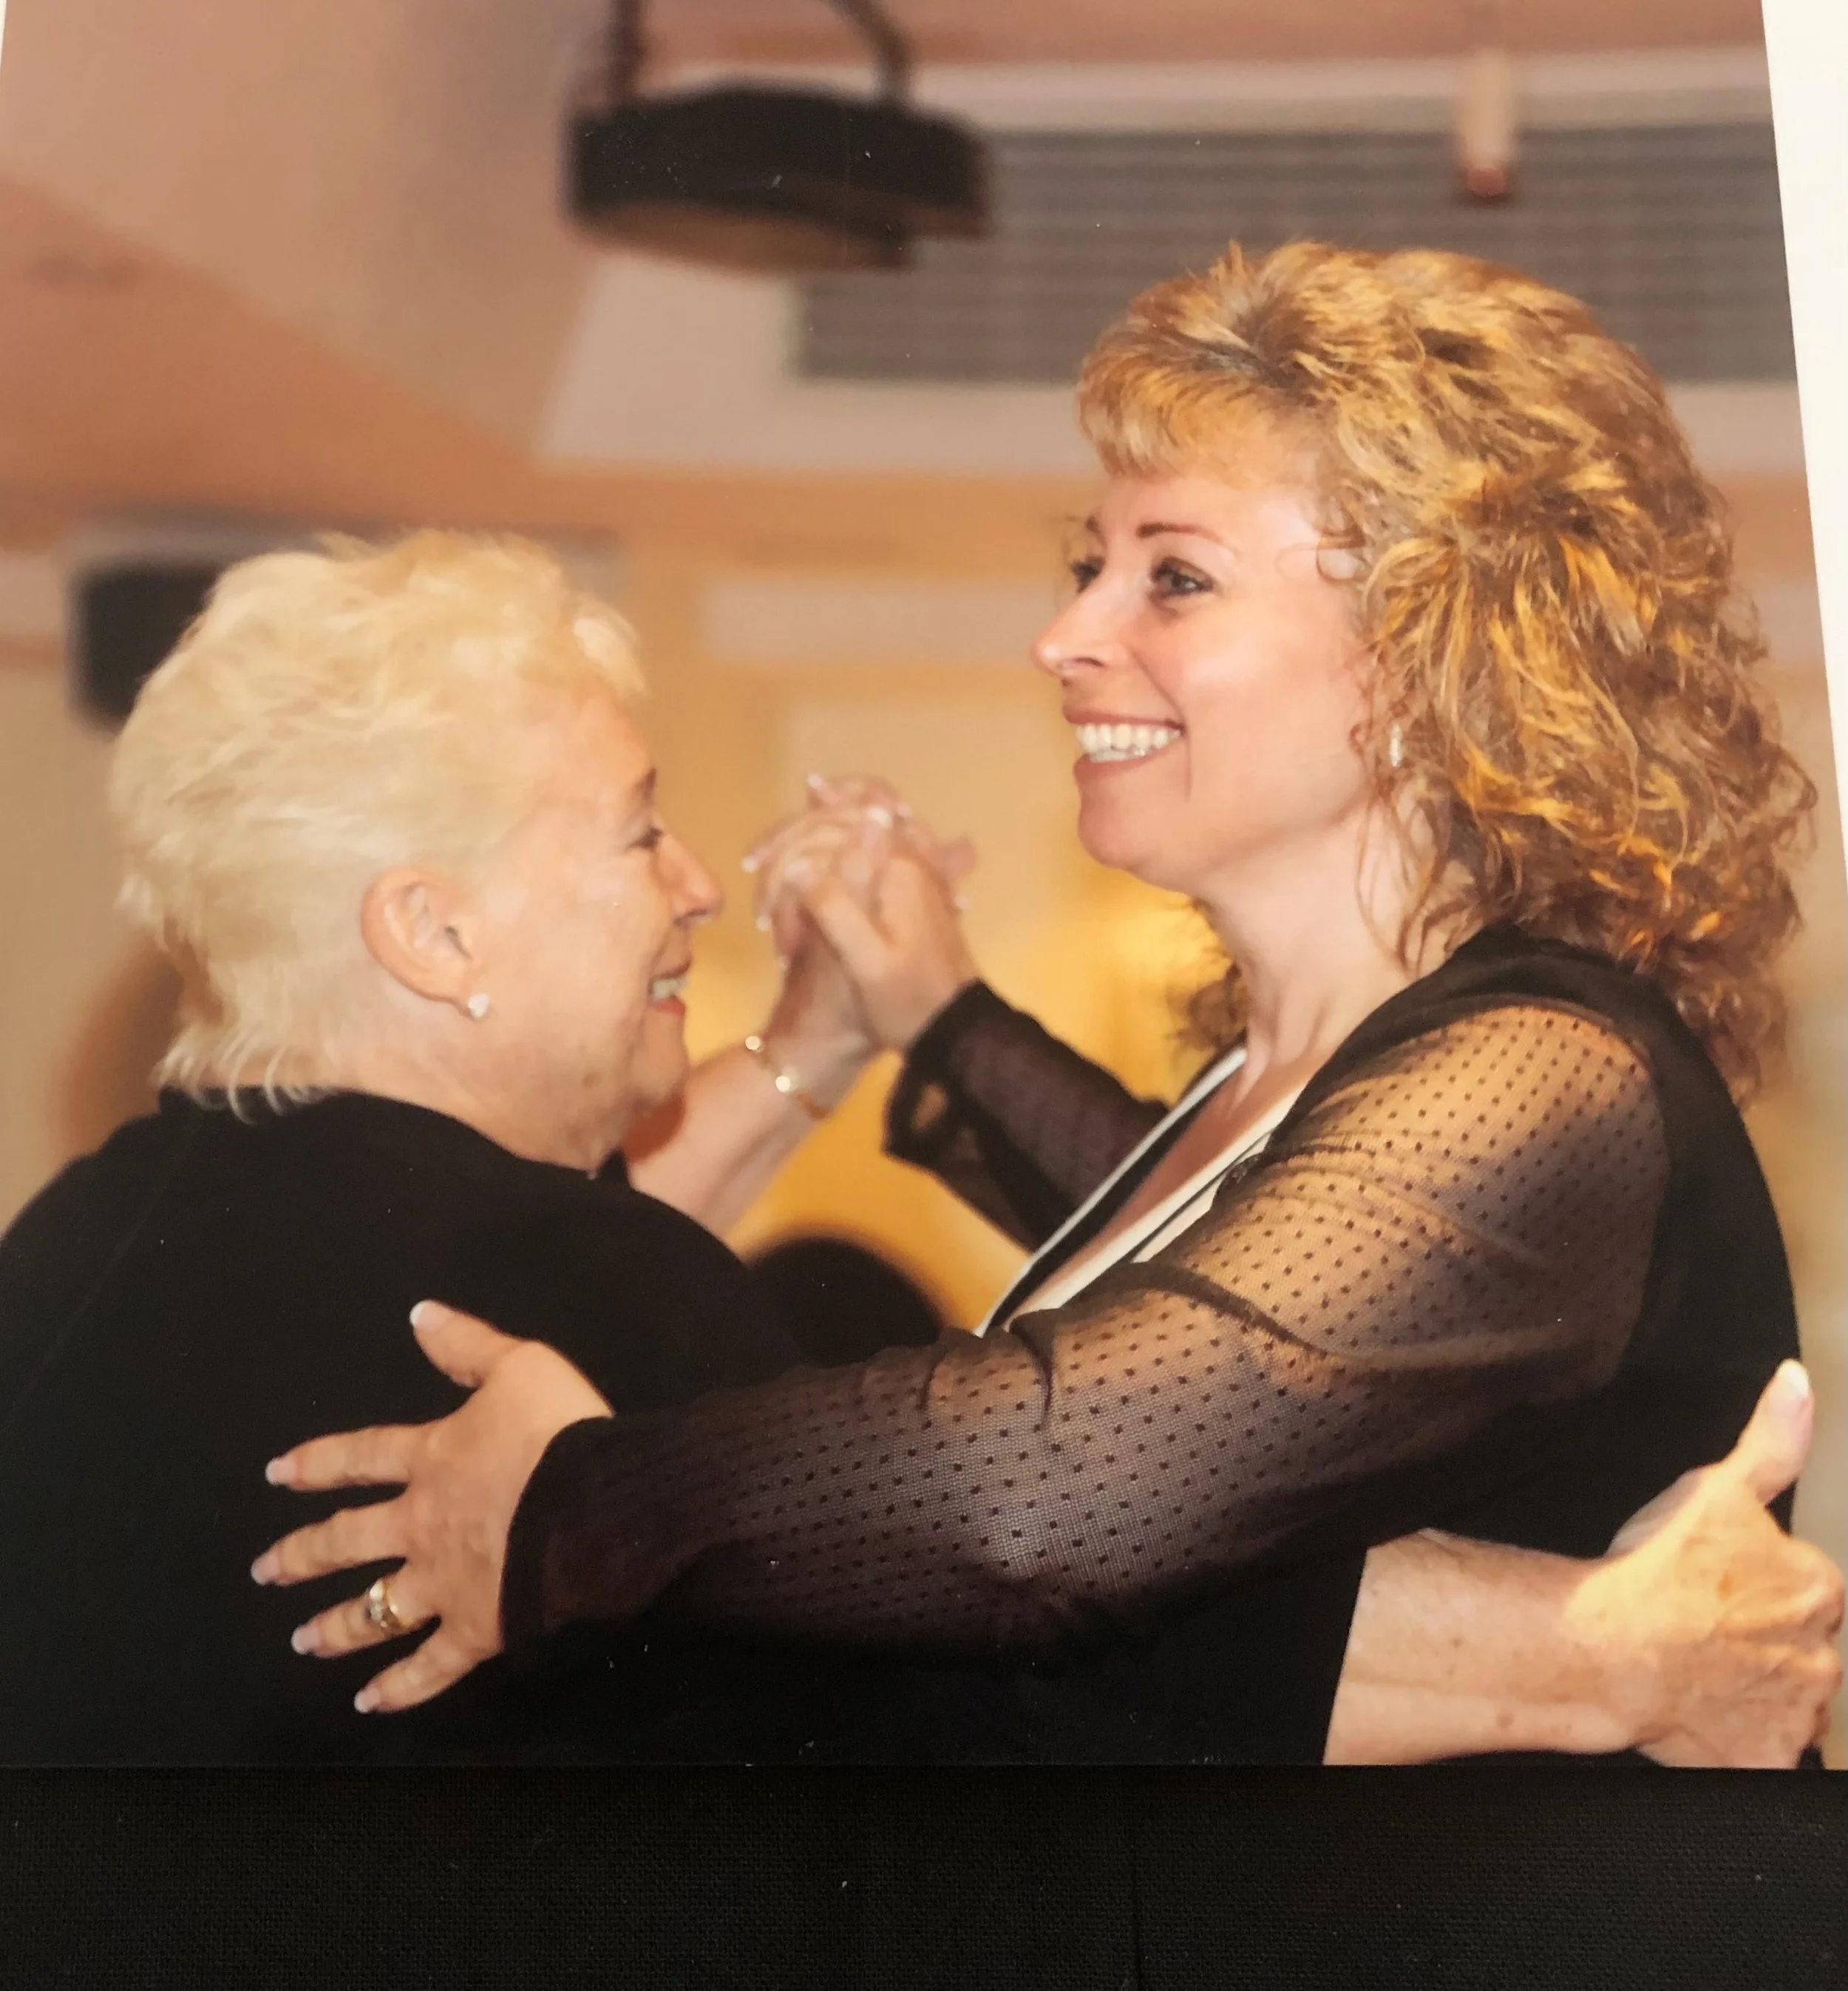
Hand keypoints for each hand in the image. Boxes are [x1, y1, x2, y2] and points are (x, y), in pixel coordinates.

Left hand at [252, 1302, 610, 1712]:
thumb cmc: (559, 1434)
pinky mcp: (474, 1631)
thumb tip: (418, 1314)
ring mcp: (443, 1584)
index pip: (360, 1457)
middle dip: (304, 1556)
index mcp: (432, 1459)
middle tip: (265, 1571)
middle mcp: (422, 1525)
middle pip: (350, 1542)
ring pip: (375, 1610)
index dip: (317, 1464)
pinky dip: (399, 1688)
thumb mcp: (521, 1367)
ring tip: (303, 1641)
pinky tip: (368, 1703)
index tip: (276, 1476)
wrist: (594, 1507)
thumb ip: (468, 1345)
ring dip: (336, 1627)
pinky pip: (430, 1667)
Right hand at [746, 775, 979, 1059]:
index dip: (789, 836)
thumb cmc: (907, 1000)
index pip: (835, 819)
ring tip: (769, 862)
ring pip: (856, 822)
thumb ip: (837, 905)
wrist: (954, 1028)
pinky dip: (834, 845)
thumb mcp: (867, 962)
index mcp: (898, 867)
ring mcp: (912, 867)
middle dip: (794, 833)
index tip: (756, 864)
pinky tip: (805, 866)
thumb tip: (800, 862)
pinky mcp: (909, 884)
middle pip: (845, 810)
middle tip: (754, 862)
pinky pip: (869, 844)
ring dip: (811, 835)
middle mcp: (908, 855)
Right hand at [1577, 1361, 1843, 1765]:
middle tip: (1701, 1627)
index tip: (1718, 1583)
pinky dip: (1741, 1743)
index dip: (1758, 1583)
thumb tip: (1799, 1382)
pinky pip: (1764, 1756)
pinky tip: (1704, 1719)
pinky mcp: (1763, 1761)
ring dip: (1756, 1690)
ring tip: (1696, 1670)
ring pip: (1788, 1701)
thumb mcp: (1716, 1484)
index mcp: (1819, 1588)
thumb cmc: (1656, 1567)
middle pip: (1801, 1646)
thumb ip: (1772, 1439)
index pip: (1808, 1588)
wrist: (1609, 1646)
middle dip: (1763, 1640)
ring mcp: (1795, 1715)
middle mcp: (1823, 1655)